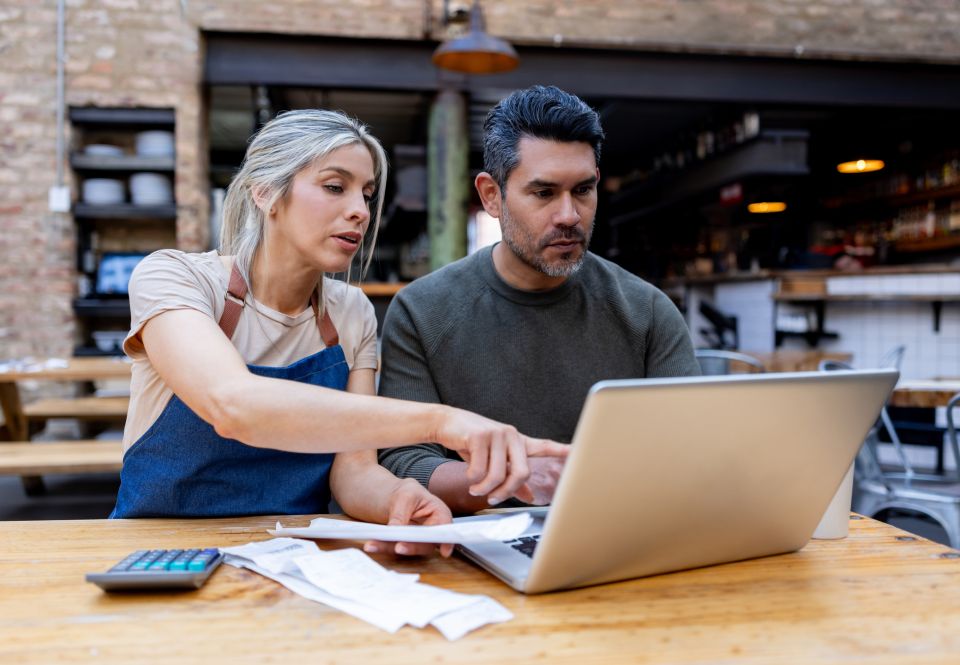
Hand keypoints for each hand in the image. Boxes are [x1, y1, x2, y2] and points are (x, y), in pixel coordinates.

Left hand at [362, 478, 453, 557]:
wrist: (390, 496)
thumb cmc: (404, 492)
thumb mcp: (404, 496)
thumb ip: (401, 514)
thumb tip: (396, 531)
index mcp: (439, 513)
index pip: (445, 528)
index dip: (447, 540)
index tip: (444, 551)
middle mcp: (431, 529)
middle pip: (427, 543)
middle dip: (412, 546)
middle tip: (399, 547)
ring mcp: (417, 539)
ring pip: (408, 548)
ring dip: (391, 548)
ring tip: (374, 545)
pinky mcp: (403, 544)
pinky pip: (394, 547)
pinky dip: (382, 546)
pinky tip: (371, 545)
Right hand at [432, 407, 568, 505]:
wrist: (446, 423)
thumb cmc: (471, 442)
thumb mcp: (492, 458)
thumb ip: (510, 475)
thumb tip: (528, 495)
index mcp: (517, 441)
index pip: (543, 446)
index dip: (561, 450)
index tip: (577, 451)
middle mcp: (511, 435)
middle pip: (521, 473)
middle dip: (506, 491)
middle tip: (493, 498)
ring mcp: (496, 434)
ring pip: (497, 475)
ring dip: (484, 488)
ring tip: (476, 489)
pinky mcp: (479, 436)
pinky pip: (479, 470)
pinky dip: (472, 479)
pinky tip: (468, 476)